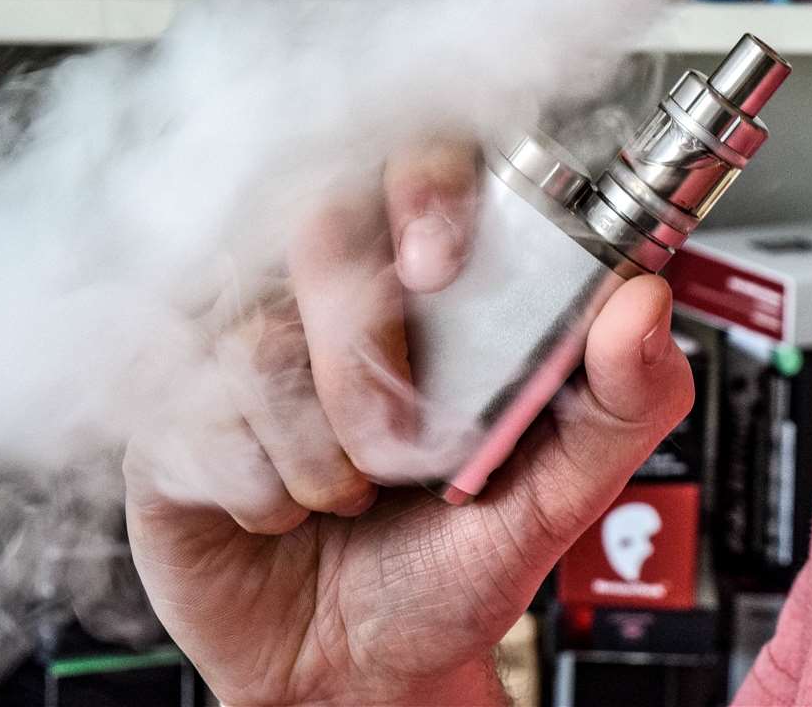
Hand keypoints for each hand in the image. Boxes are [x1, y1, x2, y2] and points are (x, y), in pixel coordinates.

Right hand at [125, 143, 693, 705]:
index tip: (443, 264)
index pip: (418, 155)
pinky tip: (284, 507)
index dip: (424, 185)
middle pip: (319, 221)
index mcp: (430, 274)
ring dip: (325, 447)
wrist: (359, 665)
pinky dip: (263, 483)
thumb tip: (643, 303)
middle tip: (406, 443)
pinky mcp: (168, 403)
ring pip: (257, 331)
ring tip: (352, 492)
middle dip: (369, 349)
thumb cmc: (454, 560)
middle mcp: (328, 286)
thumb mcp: (561, 492)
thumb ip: (622, 400)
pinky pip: (197, 405)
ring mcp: (237, 334)